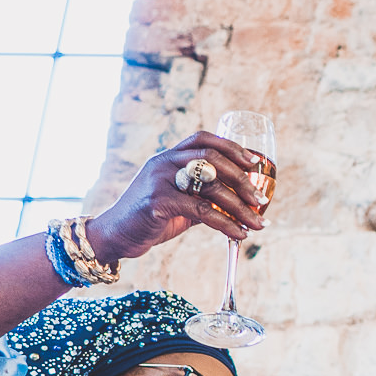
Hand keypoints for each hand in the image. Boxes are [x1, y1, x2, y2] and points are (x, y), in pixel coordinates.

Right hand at [87, 131, 274, 260]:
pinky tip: (240, 233)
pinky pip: (201, 210)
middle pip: (212, 159)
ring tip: (259, 222)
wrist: (114, 236)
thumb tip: (241, 203)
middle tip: (261, 199)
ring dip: (240, 206)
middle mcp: (163, 163)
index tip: (255, 163)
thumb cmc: (149, 218)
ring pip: (210, 186)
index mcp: (168, 157)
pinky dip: (226, 223)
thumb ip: (203, 197)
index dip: (231, 147)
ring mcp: (159, 180)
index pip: (203, 139)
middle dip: (242, 179)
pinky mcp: (157, 202)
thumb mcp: (179, 202)